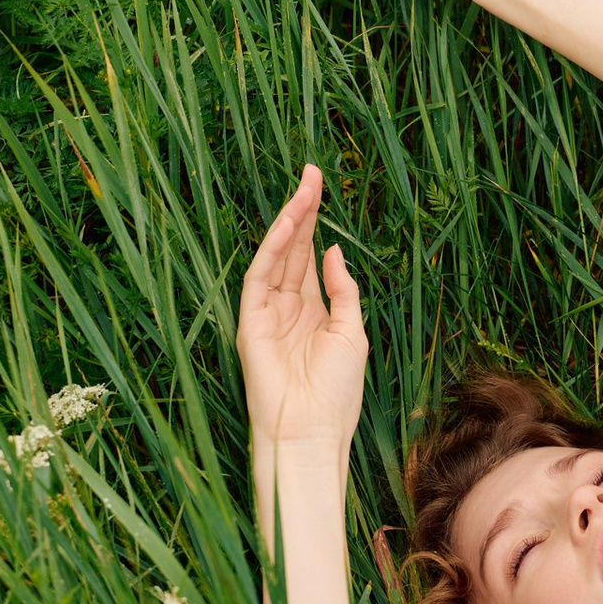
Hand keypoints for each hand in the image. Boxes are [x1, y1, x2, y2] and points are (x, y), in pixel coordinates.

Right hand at [236, 164, 367, 458]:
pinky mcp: (250, 321)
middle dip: (303, 210)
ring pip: (276, 255)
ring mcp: (266, 312)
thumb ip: (343, 291)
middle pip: (294, 248)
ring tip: (304, 188)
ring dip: (289, 221)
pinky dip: (272, 248)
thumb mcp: (352, 333)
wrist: (312, 432)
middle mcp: (287, 307)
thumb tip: (333, 250)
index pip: (312, 257)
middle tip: (311, 171)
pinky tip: (289, 224)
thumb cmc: (337, 393)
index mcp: (313, 311)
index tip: (321, 186)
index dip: (316, 222)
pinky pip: (259, 276)